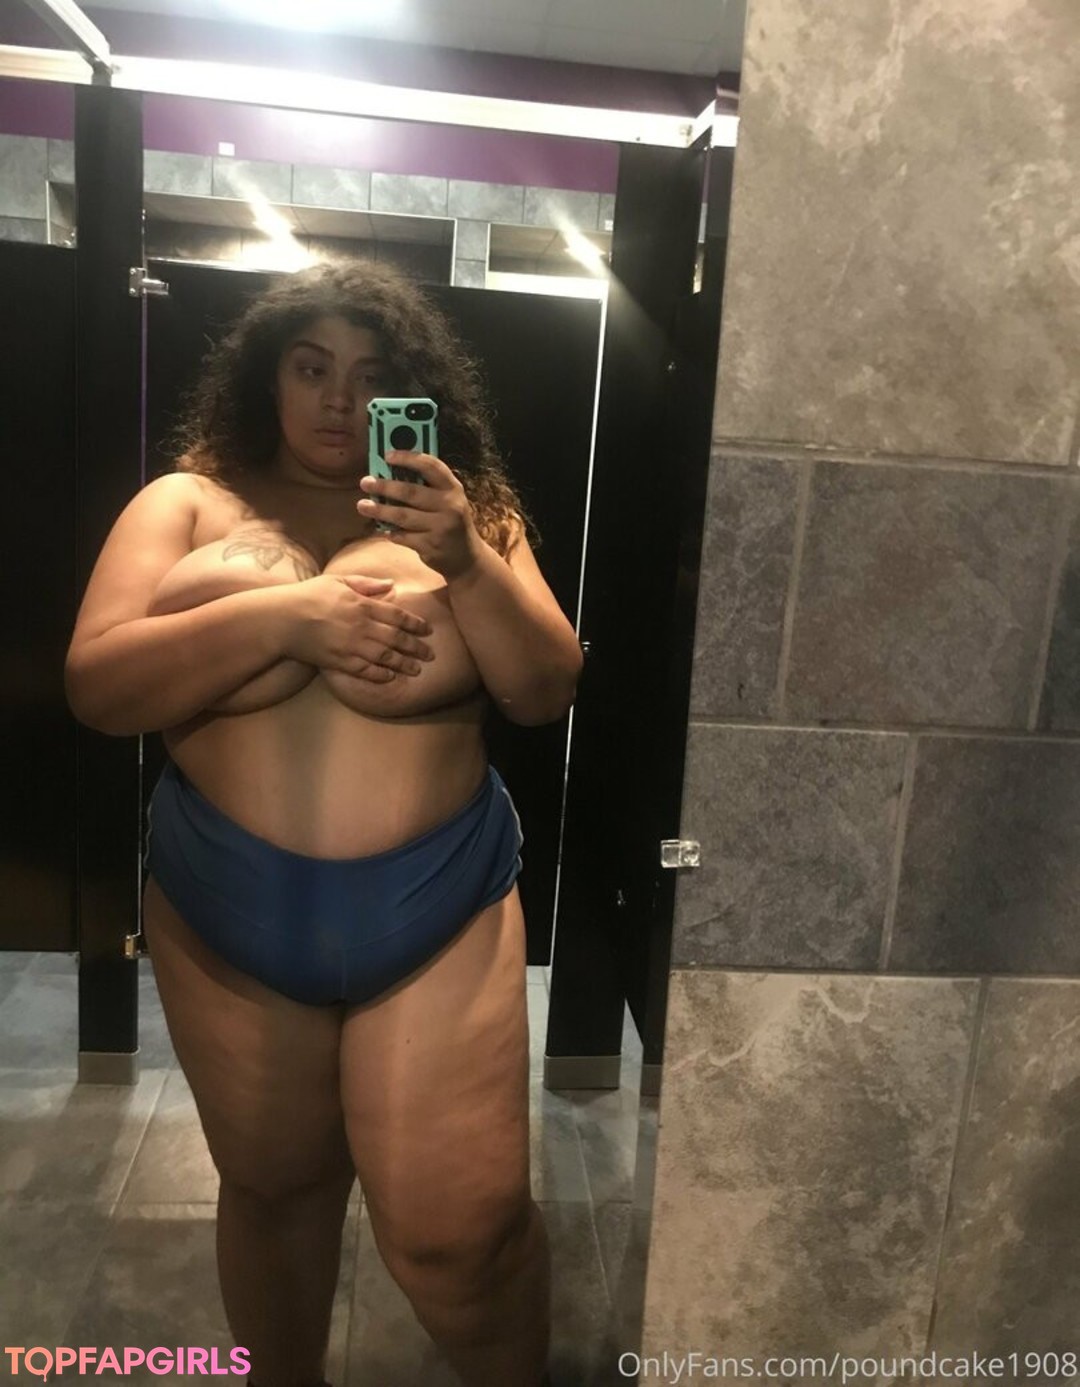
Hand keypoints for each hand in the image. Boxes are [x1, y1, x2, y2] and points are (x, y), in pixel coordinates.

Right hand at [282, 574, 434, 683]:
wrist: (283, 619)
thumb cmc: (309, 595)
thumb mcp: (338, 580)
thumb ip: (367, 583)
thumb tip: (391, 585)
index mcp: (362, 605)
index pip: (397, 615)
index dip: (415, 624)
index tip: (428, 630)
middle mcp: (361, 626)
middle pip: (396, 639)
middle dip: (416, 647)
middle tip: (430, 654)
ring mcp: (352, 646)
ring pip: (385, 657)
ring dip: (403, 664)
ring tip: (417, 670)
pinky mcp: (340, 661)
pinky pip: (366, 670)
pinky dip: (380, 674)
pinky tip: (390, 676)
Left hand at [357, 452, 484, 579]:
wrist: (467, 558)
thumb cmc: (450, 522)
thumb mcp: (447, 501)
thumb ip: (427, 488)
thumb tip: (390, 473)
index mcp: (453, 489)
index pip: (430, 466)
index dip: (408, 458)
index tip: (387, 455)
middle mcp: (450, 506)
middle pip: (410, 492)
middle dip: (384, 486)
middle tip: (365, 482)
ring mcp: (441, 528)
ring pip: (402, 516)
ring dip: (379, 510)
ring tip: (362, 505)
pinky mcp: (432, 547)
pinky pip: (403, 537)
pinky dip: (390, 532)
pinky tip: (383, 529)